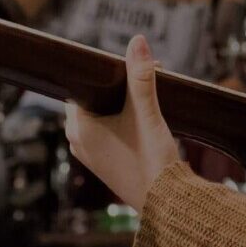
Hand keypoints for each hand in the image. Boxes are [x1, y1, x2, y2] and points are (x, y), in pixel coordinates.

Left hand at [63, 35, 182, 212]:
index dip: (106, 72)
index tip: (127, 65)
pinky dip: (123, 119)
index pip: (83, 85)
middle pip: (93, 98)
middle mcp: (78, 141)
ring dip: (122, 102)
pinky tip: (143, 115)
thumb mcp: (147, 113)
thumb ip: (141, 76)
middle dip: (117, 86)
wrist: (167, 204)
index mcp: (79, 128)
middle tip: (143, 75)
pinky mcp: (105, 162)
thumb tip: (137, 42)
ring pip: (102, 114)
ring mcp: (90, 154)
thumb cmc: (152, 162)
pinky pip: (108, 130)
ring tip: (147, 93)